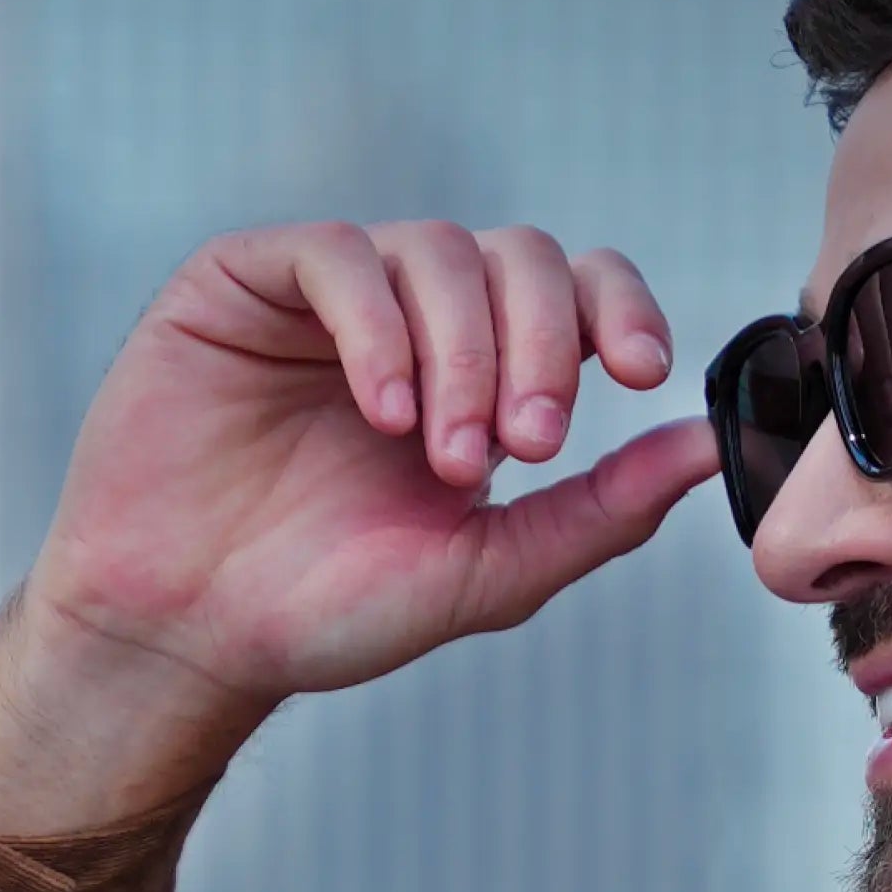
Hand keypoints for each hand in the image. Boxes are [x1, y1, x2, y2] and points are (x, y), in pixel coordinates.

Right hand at [0, 220, 719, 834]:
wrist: (187, 639)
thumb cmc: (329, 609)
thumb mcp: (488, 570)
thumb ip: (599, 511)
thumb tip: (704, 445)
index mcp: (483, 372)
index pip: (577, 290)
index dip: (619, 309)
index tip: (641, 372)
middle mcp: (413, 319)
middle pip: (522, 258)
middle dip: (542, 347)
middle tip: (526, 446)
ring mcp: (329, 296)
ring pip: (438, 252)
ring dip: (463, 350)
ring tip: (445, 454)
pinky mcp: (243, 282)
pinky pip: (336, 253)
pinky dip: (379, 325)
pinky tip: (384, 409)